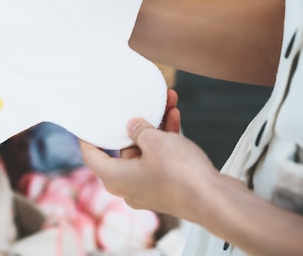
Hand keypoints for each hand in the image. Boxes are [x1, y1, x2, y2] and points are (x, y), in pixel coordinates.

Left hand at [80, 89, 218, 218]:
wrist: (214, 200)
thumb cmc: (179, 173)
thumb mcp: (154, 141)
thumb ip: (139, 130)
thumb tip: (132, 126)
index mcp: (115, 178)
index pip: (92, 156)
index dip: (88, 138)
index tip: (87, 124)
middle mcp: (129, 186)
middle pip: (125, 150)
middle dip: (135, 124)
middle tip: (139, 104)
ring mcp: (151, 187)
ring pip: (148, 151)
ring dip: (156, 127)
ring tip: (165, 102)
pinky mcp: (170, 187)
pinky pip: (163, 158)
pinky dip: (168, 139)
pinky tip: (176, 116)